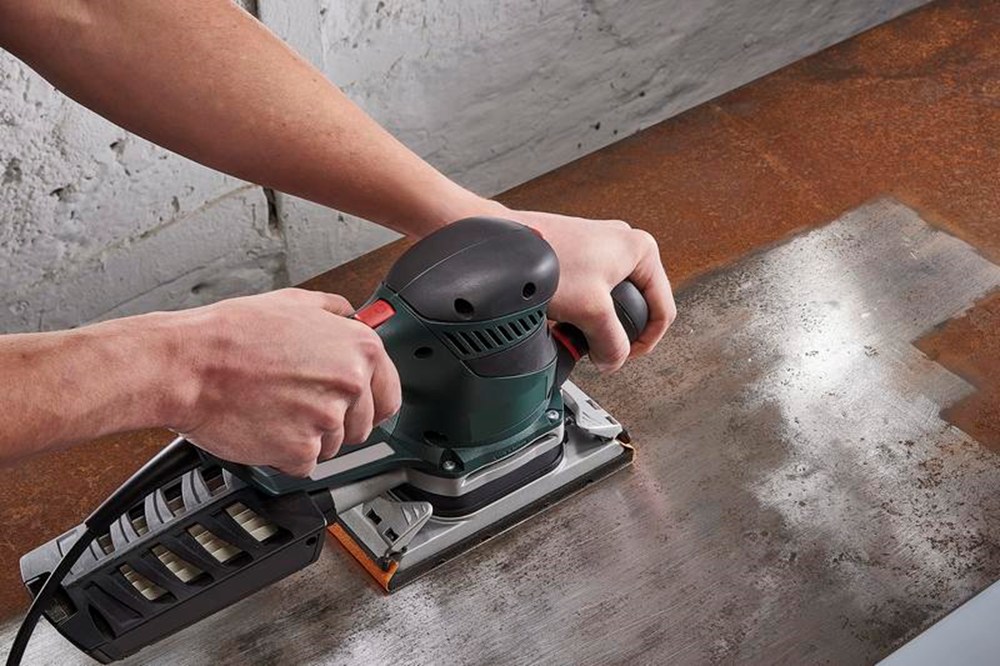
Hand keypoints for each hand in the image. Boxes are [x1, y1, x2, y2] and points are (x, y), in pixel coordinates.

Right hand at [168, 289, 400, 476]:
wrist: (188, 364)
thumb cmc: (232, 334)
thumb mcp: (293, 302)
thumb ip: (332, 311)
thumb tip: (349, 314)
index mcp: (359, 348)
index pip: (389, 394)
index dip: (369, 402)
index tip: (355, 406)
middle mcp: (350, 383)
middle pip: (362, 425)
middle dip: (334, 421)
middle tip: (297, 403)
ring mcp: (327, 420)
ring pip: (332, 446)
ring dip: (307, 436)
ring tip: (274, 407)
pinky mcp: (301, 451)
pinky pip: (304, 464)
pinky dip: (284, 454)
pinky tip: (264, 426)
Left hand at [461, 202, 675, 371]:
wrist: (507, 245)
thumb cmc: (549, 261)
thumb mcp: (591, 311)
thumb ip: (612, 343)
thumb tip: (614, 361)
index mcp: (642, 251)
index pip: (663, 310)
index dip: (646, 342)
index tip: (624, 357)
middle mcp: (624, 245)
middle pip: (638, 305)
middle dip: (619, 333)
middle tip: (602, 350)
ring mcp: (600, 249)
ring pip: (611, 301)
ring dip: (598, 324)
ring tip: (580, 334)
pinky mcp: (578, 256)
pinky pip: (591, 293)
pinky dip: (582, 311)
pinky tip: (565, 320)